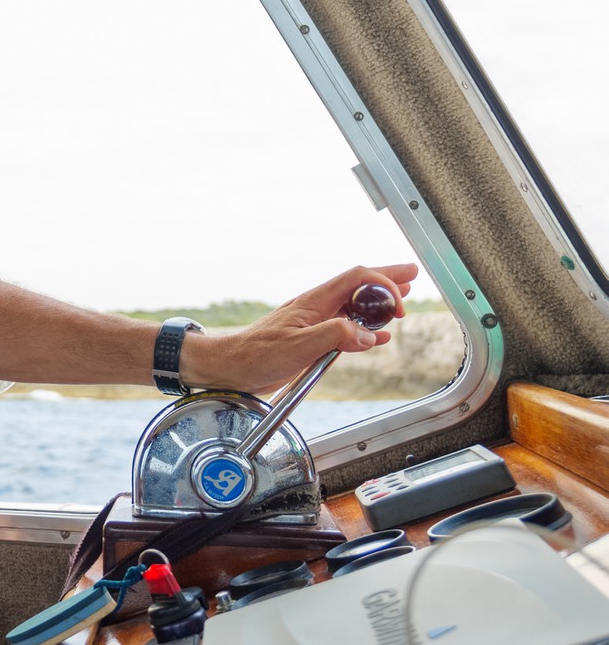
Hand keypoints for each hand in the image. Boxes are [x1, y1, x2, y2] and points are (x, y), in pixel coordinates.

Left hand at [183, 263, 417, 394]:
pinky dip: (366, 331)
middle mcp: (317, 308)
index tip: (399, 305)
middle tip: (412, 276)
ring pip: (354, 308)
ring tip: (401, 301)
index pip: (355, 279)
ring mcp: (315, 323)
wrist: (232, 367)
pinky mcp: (312, 341)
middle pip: (357, 286)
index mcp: (314, 302)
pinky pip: (346, 330)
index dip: (382, 285)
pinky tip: (378, 337)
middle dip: (386, 280)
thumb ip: (334, 336)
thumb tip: (368, 334)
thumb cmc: (256, 355)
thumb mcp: (297, 346)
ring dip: (378, 304)